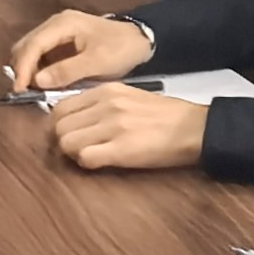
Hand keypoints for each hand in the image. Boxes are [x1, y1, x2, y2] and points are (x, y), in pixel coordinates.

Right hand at [5, 7, 154, 92]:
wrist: (141, 40)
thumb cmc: (121, 49)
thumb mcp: (97, 62)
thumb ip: (67, 71)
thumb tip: (37, 81)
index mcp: (63, 24)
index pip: (33, 45)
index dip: (23, 68)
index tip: (19, 90)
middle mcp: (55, 24)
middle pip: (25, 46)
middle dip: (21, 69)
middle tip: (25, 93)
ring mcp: (57, 32)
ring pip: (30, 51)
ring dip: (28, 70)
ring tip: (33, 91)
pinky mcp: (61, 42)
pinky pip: (40, 55)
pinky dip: (37, 70)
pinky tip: (43, 84)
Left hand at [44, 85, 209, 172]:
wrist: (194, 128)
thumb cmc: (164, 116)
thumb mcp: (129, 97)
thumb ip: (101, 104)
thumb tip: (77, 120)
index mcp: (106, 91)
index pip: (60, 108)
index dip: (62, 125)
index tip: (74, 134)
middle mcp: (105, 105)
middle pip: (59, 127)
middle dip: (65, 141)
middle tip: (81, 149)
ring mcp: (113, 126)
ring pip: (67, 143)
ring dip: (75, 154)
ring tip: (92, 155)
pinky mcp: (121, 149)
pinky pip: (85, 158)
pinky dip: (88, 164)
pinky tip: (101, 162)